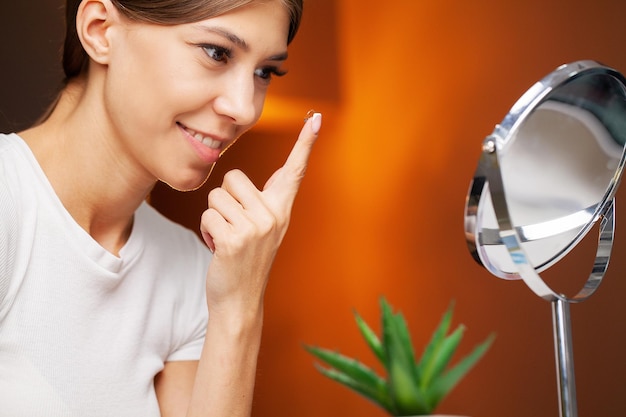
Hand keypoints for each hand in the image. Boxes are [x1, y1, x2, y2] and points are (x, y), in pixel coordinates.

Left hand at [200, 112, 321, 313]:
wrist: (239, 301)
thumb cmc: (247, 261)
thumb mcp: (266, 229)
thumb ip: (270, 200)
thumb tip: (280, 174)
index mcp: (281, 210)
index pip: (294, 171)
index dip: (306, 143)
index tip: (317, 119)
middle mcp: (273, 216)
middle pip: (233, 178)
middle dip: (224, 199)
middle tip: (233, 226)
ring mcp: (255, 228)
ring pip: (216, 196)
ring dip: (213, 217)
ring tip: (226, 238)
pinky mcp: (235, 239)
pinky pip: (207, 216)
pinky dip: (207, 231)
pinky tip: (219, 249)